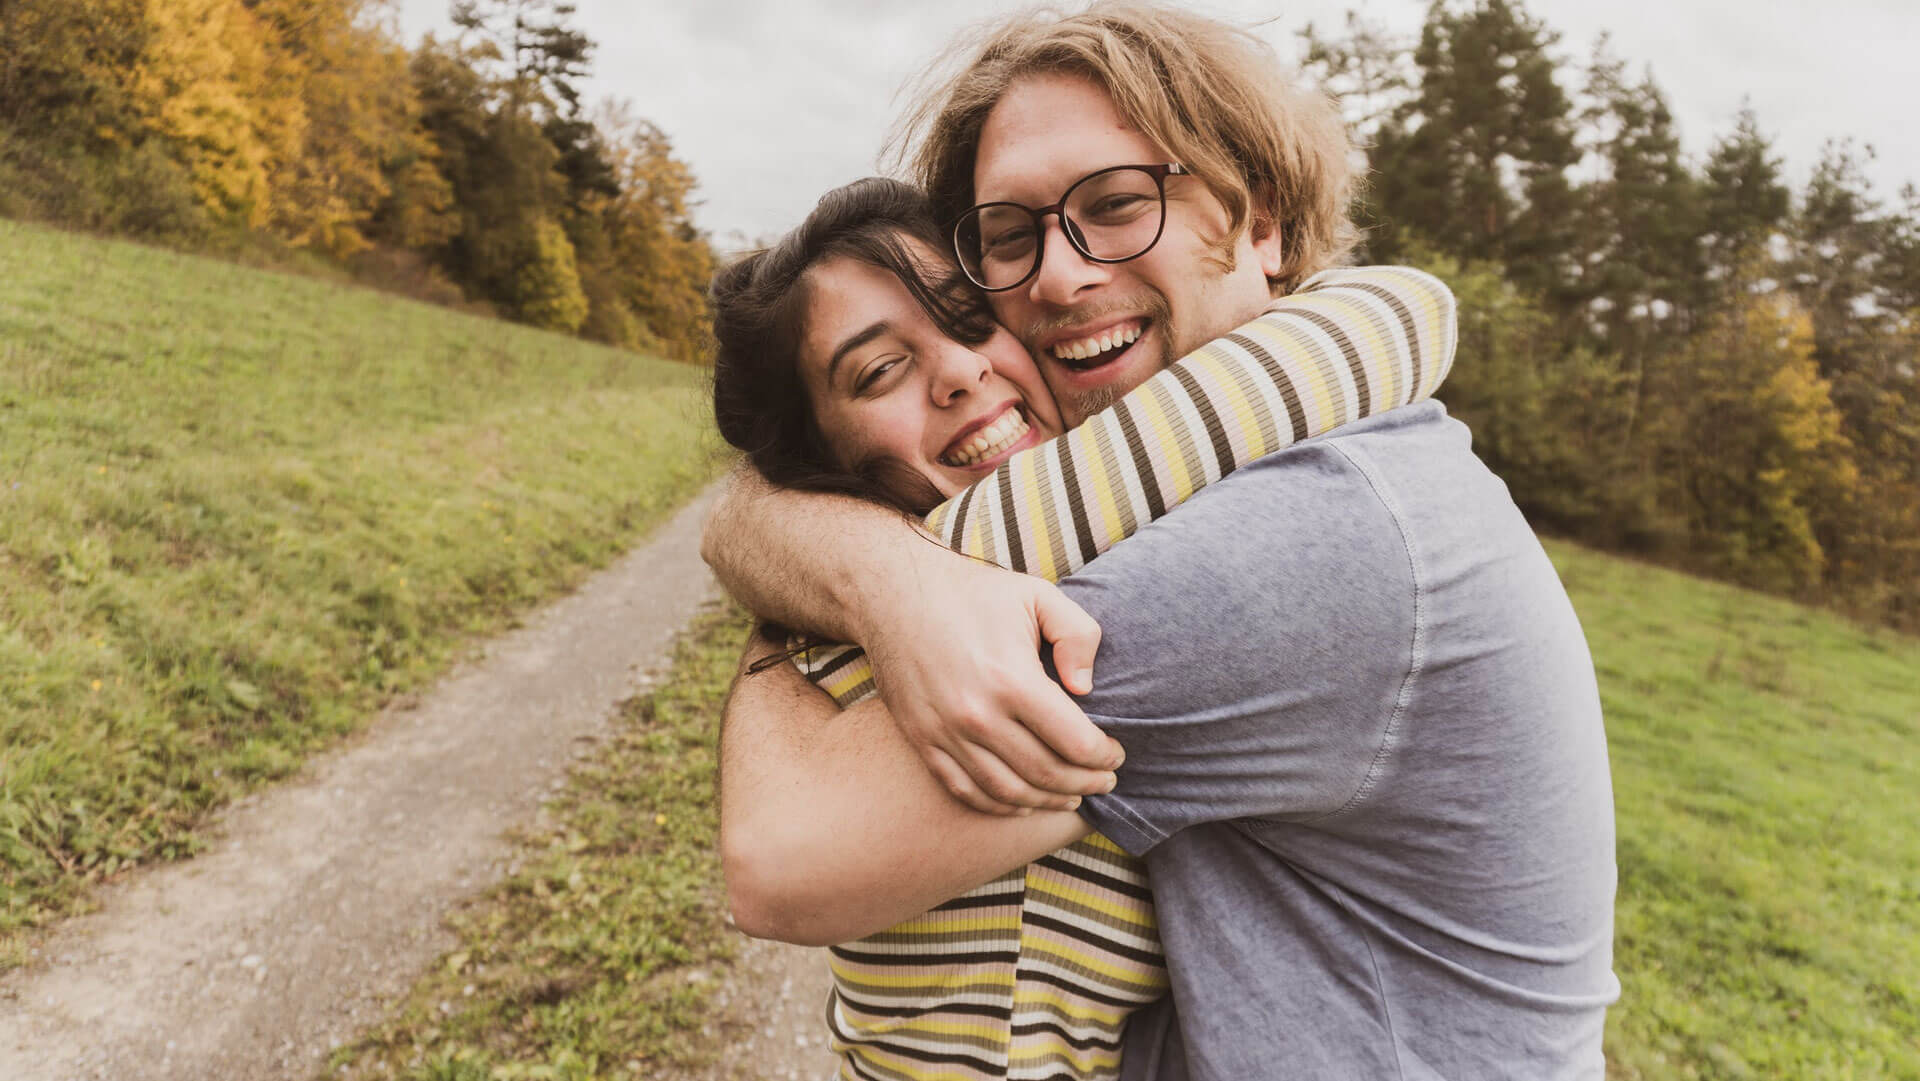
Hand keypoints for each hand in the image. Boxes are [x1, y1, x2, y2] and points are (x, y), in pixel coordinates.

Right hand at [855, 551, 1124, 814]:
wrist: (893, 594)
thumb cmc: (973, 593)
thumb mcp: (1037, 594)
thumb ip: (1077, 634)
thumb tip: (1087, 687)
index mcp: (1012, 679)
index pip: (1075, 742)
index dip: (1104, 755)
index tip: (1117, 754)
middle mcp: (977, 715)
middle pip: (1046, 774)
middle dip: (1086, 784)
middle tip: (1105, 781)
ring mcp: (945, 733)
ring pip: (1008, 792)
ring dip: (1048, 801)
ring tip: (1072, 796)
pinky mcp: (922, 740)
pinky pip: (966, 791)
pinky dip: (1000, 807)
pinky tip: (1025, 801)